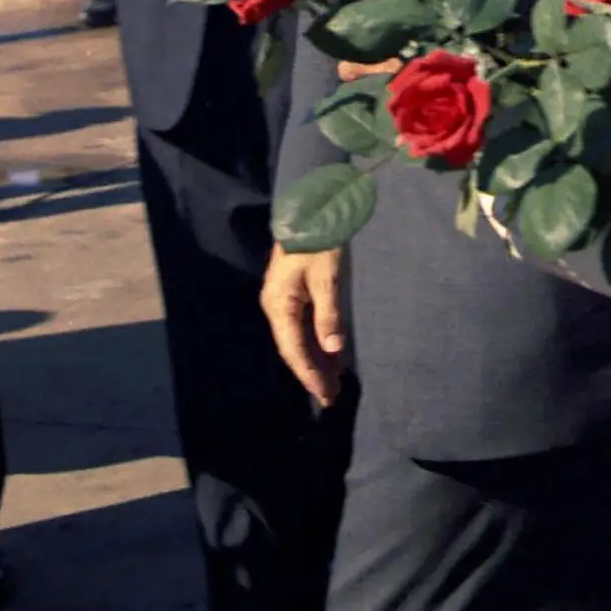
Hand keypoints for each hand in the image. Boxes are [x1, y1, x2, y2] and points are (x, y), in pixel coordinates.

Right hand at [262, 245, 348, 406]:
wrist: (310, 212)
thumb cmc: (317, 242)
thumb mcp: (326, 277)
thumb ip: (328, 313)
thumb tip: (333, 348)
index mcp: (278, 304)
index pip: (293, 349)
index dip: (309, 373)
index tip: (325, 393)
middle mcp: (276, 307)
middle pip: (293, 349)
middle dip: (312, 373)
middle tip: (331, 397)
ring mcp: (283, 302)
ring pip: (298, 340)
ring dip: (316, 361)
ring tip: (334, 384)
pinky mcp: (293, 296)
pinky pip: (303, 328)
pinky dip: (316, 344)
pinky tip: (331, 358)